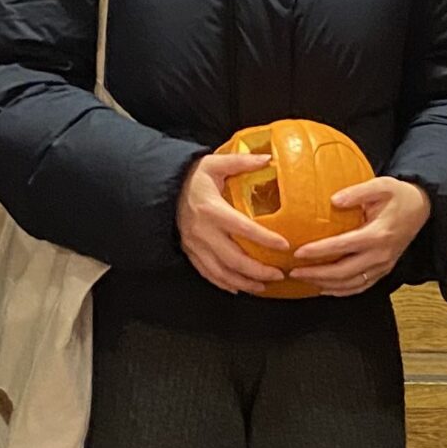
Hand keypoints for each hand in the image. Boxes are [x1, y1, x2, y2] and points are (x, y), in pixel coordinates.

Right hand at [177, 151, 287, 293]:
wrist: (162, 190)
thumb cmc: (191, 177)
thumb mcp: (214, 164)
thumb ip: (240, 162)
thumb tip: (267, 159)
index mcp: (212, 210)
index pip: (243, 228)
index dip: (265, 238)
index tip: (284, 245)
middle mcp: (204, 231)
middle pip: (234, 258)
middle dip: (258, 271)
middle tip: (278, 274)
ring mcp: (196, 245)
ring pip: (221, 271)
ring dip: (243, 282)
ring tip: (263, 286)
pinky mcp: (190, 252)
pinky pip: (208, 273)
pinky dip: (223, 284)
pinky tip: (238, 288)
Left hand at [288, 177, 432, 296]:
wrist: (422, 208)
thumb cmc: (399, 195)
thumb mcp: (381, 185)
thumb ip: (357, 192)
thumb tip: (333, 200)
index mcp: (378, 234)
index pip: (343, 246)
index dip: (319, 251)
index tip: (298, 252)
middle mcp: (381, 254)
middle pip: (344, 272)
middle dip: (316, 274)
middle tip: (294, 271)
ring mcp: (383, 265)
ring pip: (351, 283)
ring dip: (325, 284)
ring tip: (304, 280)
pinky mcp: (384, 270)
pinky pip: (361, 286)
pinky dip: (341, 291)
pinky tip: (325, 288)